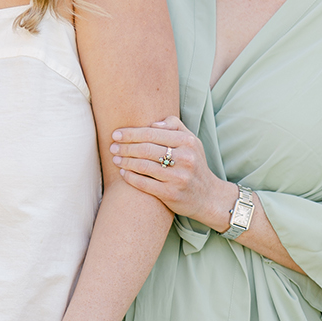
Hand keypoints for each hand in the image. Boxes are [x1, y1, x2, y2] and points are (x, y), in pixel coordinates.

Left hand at [110, 116, 231, 227]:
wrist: (208, 197)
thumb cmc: (194, 165)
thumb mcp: (192, 142)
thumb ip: (175, 126)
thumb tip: (152, 124)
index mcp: (188, 142)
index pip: (151, 134)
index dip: (130, 133)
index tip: (116, 134)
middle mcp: (185, 158)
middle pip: (145, 149)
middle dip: (125, 147)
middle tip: (112, 147)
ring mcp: (178, 177)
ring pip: (143, 166)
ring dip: (125, 161)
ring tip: (115, 159)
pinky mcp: (171, 194)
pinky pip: (144, 183)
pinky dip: (130, 177)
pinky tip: (123, 173)